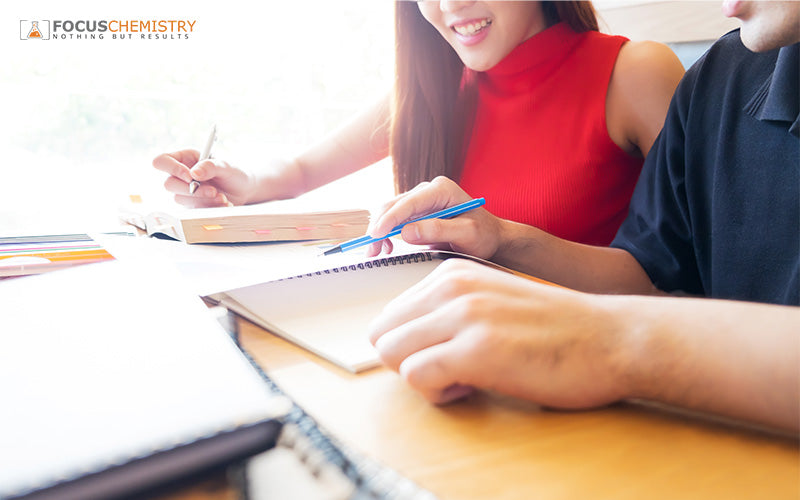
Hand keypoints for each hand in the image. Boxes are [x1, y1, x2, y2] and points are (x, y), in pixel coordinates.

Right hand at [152, 149, 256, 207]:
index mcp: (184, 158)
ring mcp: (185, 191)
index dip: (172, 169)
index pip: (162, 161)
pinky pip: (193, 209)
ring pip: (181, 199)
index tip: (191, 177)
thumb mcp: (225, 166)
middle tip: (213, 191)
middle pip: (168, 184)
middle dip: (191, 190)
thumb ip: (210, 166)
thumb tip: (194, 173)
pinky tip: (224, 203)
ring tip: (224, 197)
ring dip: (203, 200)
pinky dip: (209, 208)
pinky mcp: (192, 204)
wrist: (244, 190)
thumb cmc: (233, 173)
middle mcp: (181, 174)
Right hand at [365, 176, 504, 258]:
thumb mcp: (466, 234)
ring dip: (379, 231)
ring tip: (375, 252)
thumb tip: (406, 232)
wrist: (491, 236)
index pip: (409, 202)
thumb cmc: (484, 235)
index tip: (376, 235)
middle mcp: (428, 190)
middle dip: (379, 227)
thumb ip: (438, 230)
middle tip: (371, 250)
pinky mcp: (417, 212)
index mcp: (441, 189)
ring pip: (390, 211)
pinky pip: (395, 219)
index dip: (390, 218)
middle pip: (394, 205)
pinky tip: (387, 247)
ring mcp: (421, 200)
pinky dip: (386, 232)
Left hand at [367, 258, 628, 407]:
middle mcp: (451, 287)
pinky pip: (416, 377)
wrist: (611, 338)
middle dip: (407, 361)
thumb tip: (408, 342)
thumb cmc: (556, 329)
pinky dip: (437, 393)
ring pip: (392, 354)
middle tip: (447, 371)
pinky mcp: (475, 350)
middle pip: (383, 335)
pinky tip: (472, 388)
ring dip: (421, 378)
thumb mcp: (492, 300)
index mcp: (452, 273)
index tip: (447, 354)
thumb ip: (450, 311)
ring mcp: (463, 315)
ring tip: (461, 379)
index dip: (413, 345)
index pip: (391, 316)